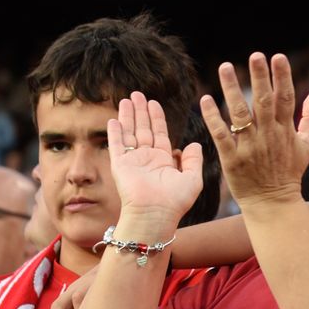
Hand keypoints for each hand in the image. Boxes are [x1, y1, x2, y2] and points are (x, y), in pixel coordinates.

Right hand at [105, 91, 205, 231]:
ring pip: (129, 133)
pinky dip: (115, 133)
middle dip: (140, 112)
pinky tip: (114, 119)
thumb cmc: (175, 201)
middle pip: (142, 129)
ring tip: (126, 99)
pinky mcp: (120, 165)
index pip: (159, 133)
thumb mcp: (193, 179)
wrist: (156, 214)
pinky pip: (116, 146)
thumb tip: (195, 144)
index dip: (156, 118)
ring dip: (127, 116)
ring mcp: (132, 162)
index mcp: (163, 161)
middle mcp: (146, 159)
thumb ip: (194, 160)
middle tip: (137, 94)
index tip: (153, 103)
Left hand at [199, 52, 308, 209]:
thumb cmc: (289, 172)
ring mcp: (249, 147)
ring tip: (225, 67)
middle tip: (255, 55)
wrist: (273, 203)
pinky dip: (213, 117)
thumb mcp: (308, 146)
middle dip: (260, 77)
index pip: (285, 98)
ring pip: (240, 114)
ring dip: (231, 89)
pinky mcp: (232, 159)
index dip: (282, 77)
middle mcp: (268, 136)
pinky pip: (221, 135)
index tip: (278, 57)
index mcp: (285, 131)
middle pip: (264, 102)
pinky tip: (206, 99)